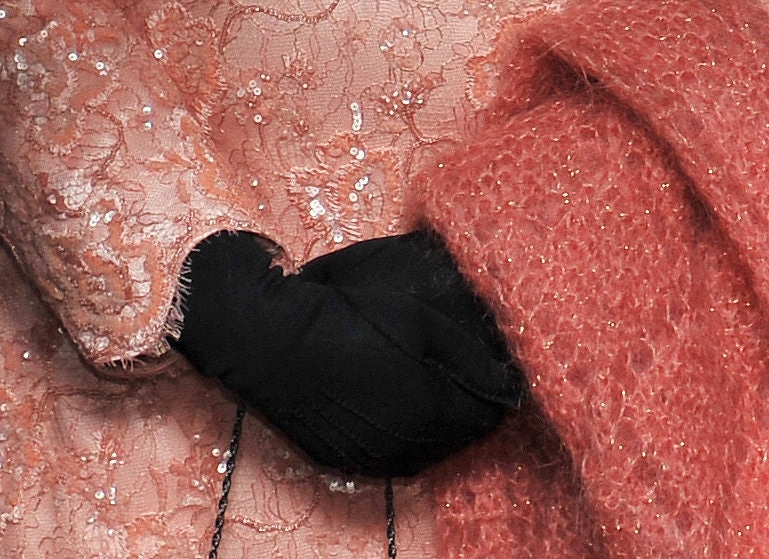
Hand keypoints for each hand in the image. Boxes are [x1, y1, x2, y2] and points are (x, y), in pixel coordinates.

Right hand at [173, 227, 522, 477]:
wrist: (262, 336)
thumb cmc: (341, 312)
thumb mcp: (414, 312)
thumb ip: (465, 347)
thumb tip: (506, 369)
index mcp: (428, 409)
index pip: (491, 409)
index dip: (499, 378)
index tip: (499, 353)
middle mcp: (405, 447)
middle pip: (464, 431)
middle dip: (473, 399)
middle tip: (471, 363)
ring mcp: (372, 457)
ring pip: (431, 445)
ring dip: (443, 416)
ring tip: (438, 379)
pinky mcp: (345, 457)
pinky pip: (394, 450)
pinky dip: (407, 428)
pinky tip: (400, 397)